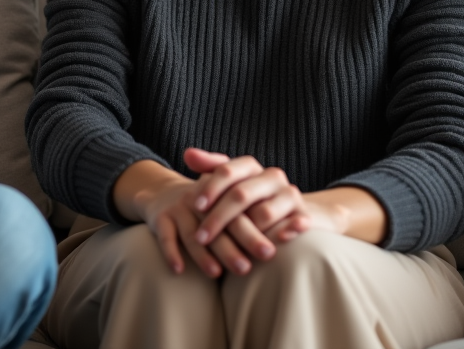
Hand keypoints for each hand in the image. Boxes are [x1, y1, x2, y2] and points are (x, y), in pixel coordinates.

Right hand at [117, 153, 262, 277]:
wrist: (164, 193)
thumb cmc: (211, 206)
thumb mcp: (232, 199)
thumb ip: (264, 213)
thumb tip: (302, 226)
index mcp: (224, 190)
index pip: (242, 208)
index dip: (256, 230)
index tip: (272, 250)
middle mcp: (202, 196)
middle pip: (221, 220)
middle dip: (233, 244)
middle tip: (248, 267)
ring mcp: (179, 206)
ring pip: (192, 230)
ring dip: (203, 253)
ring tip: (217, 273)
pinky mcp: (160, 216)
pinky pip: (165, 235)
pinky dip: (171, 252)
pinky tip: (180, 270)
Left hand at [185, 149, 315, 264]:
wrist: (292, 211)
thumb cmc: (250, 198)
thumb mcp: (230, 182)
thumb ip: (209, 167)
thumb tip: (187, 153)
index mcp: (251, 166)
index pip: (227, 171)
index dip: (209, 188)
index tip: (194, 206)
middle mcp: (272, 177)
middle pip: (240, 194)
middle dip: (218, 217)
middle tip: (200, 237)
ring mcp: (290, 196)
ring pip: (264, 213)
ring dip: (245, 233)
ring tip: (228, 251)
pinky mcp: (305, 215)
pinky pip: (297, 223)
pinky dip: (289, 229)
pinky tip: (279, 240)